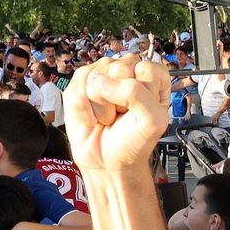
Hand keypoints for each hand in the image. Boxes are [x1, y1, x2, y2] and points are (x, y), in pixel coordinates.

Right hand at [64, 56, 169, 181]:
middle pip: (120, 68)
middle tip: (121, 115)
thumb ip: (136, 93)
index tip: (141, 110)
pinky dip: (83, 110)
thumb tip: (103, 81)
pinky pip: (77, 89)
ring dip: (101, 106)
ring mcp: (102, 76)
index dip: (143, 92)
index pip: (147, 68)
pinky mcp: (81, 84)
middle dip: (119, 100)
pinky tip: (92, 117)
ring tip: (107, 117)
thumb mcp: (151, 121)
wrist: (107, 161)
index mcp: (152, 78)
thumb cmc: (132, 142)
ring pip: (97, 78)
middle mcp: (127, 72)